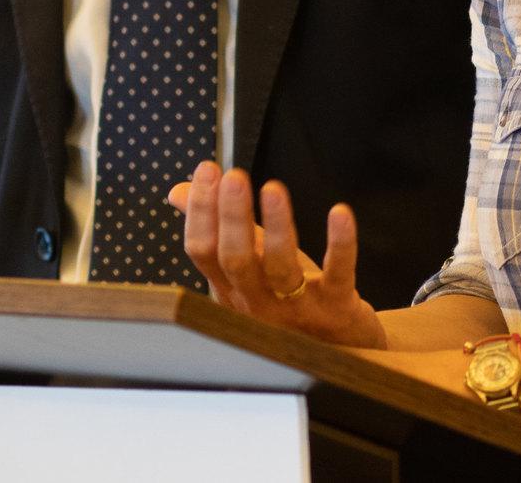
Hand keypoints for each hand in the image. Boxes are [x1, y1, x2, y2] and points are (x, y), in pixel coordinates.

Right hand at [169, 162, 386, 348]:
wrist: (343, 351)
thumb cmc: (287, 302)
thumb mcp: (248, 266)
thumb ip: (218, 230)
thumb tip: (177, 191)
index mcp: (231, 290)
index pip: (204, 252)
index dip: (201, 212)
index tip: (208, 169)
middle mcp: (258, 303)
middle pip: (236, 261)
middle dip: (232, 218)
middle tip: (233, 177)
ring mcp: (297, 310)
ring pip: (281, 269)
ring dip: (277, 227)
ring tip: (273, 188)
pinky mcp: (338, 309)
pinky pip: (338, 274)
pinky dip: (340, 244)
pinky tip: (340, 213)